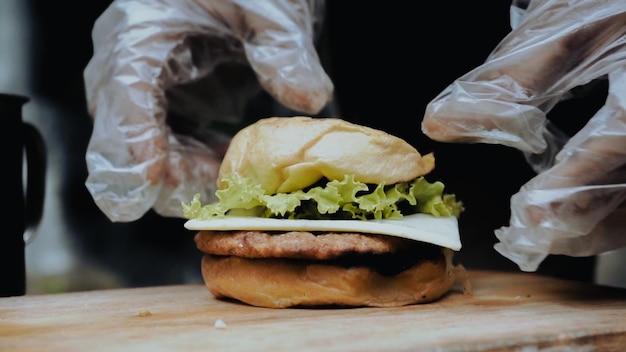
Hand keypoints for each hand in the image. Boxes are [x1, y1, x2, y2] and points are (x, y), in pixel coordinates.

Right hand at [84, 0, 332, 221]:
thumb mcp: (266, 7)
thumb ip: (283, 48)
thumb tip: (308, 96)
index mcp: (139, 35)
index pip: (124, 95)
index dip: (133, 144)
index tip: (151, 184)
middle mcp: (128, 68)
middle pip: (123, 139)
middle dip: (166, 176)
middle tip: (220, 190)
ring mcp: (144, 91)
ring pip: (144, 154)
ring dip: (184, 176)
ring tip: (233, 180)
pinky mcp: (166, 106)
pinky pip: (169, 150)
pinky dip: (195, 165)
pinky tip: (227, 164)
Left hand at [421, 0, 625, 270]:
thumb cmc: (611, 5)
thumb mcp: (563, 28)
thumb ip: (507, 80)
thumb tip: (439, 122)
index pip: (619, 137)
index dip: (576, 182)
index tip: (531, 215)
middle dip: (576, 223)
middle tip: (521, 238)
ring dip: (589, 229)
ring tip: (533, 236)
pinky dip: (603, 217)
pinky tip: (564, 218)